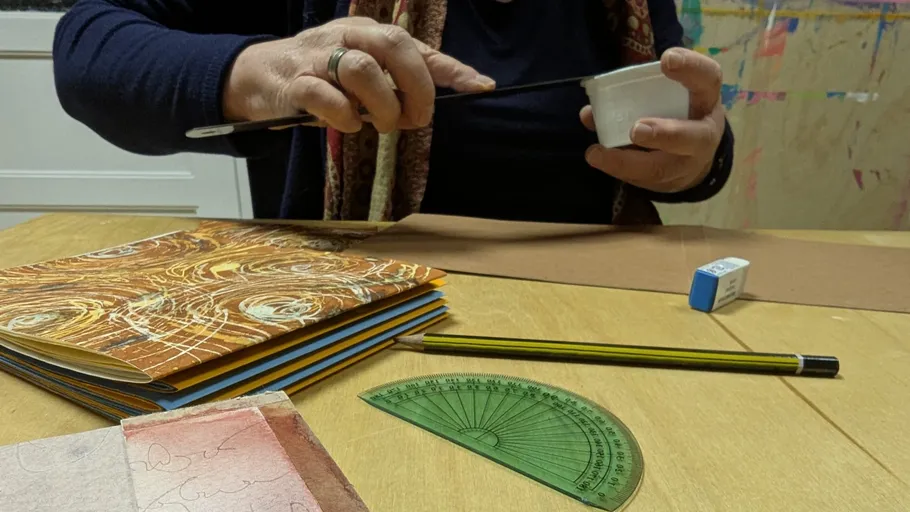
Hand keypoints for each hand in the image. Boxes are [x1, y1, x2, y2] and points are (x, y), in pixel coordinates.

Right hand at [223, 17, 495, 133]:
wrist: (261, 76)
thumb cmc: (323, 75)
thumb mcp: (364, 71)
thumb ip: (399, 80)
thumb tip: (438, 99)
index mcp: (366, 32)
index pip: (416, 45)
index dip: (450, 67)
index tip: (480, 86)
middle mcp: (345, 36)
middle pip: (391, 46)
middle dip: (414, 86)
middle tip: (415, 118)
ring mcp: (318, 59)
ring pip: (360, 69)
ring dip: (380, 105)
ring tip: (379, 124)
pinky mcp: (294, 84)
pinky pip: (324, 97)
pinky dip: (344, 117)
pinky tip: (347, 125)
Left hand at [581, 47, 725, 192]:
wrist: (693, 155)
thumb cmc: (674, 112)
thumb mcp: (663, 97)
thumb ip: (631, 96)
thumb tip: (589, 112)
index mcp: (704, 100)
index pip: (707, 79)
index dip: (691, 68)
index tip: (667, 60)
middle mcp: (704, 133)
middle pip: (693, 137)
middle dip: (664, 134)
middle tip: (637, 129)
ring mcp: (688, 163)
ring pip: (663, 168)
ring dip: (629, 162)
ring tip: (598, 155)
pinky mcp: (671, 183)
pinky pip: (645, 181)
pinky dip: (618, 170)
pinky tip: (600, 161)